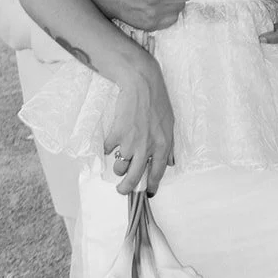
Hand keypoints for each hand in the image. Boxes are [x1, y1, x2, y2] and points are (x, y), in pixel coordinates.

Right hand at [103, 58, 173, 195]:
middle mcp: (147, 148)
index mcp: (162, 146)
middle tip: (122, 190)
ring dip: (117, 166)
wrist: (142, 84)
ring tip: (118, 161)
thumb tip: (171, 162)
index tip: (147, 193)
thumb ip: (170, 146)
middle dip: (126, 188)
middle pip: (134, 178)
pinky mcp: (117, 134)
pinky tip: (110, 143)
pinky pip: (108, 149)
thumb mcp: (170, 124)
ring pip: (120, 166)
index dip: (151, 186)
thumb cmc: (157, 101)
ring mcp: (131, 142)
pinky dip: (107, 148)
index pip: (157, 173)